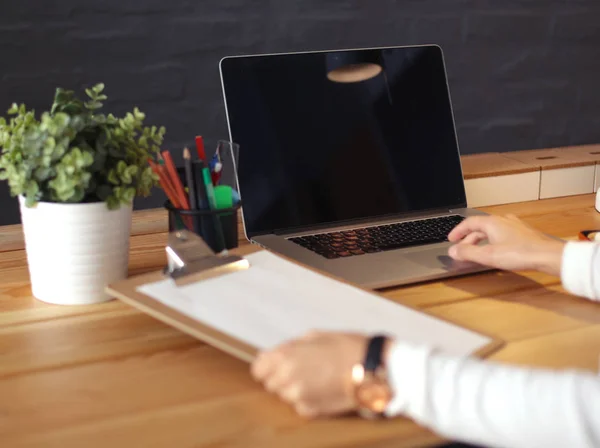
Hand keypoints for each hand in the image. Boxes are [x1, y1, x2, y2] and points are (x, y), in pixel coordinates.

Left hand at [251, 331, 367, 417]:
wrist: (371, 366)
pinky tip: (323, 388)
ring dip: (294, 389)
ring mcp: (298, 397)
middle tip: (302, 368)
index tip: (276, 364)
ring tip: (316, 378)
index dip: (267, 366)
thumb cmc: (346, 346)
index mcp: (285, 356)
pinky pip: (300, 406)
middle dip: (281, 377)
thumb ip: (291, 346)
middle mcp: (287, 378)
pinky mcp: (311, 410)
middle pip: (270, 384)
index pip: (258, 369)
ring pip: (285, 396)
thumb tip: (277, 353)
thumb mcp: (315, 336)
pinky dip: (308, 399)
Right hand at [447, 214, 564, 275]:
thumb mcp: (488, 255)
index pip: (469, 223)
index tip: (451, 239)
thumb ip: (468, 253)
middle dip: (469, 239)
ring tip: (477, 252)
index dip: (458, 231)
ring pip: (491, 231)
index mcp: (492, 222)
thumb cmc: (520, 254)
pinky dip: (493, 241)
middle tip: (462, 251)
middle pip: (480, 227)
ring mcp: (515, 226)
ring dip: (481, 241)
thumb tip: (452, 251)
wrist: (548, 256)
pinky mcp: (523, 234)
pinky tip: (496, 251)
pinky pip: (502, 234)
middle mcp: (503, 220)